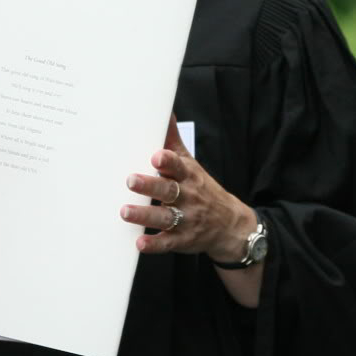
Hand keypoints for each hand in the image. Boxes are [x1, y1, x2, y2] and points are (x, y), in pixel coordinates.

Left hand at [120, 114, 256, 261]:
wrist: (230, 225)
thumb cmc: (201, 188)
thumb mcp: (190, 163)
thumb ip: (172, 142)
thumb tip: (164, 111)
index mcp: (188, 175)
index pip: (178, 166)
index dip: (167, 162)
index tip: (155, 157)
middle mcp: (188, 197)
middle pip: (168, 190)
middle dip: (150, 185)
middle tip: (130, 180)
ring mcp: (186, 219)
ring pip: (165, 217)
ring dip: (145, 215)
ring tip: (125, 212)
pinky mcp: (182, 240)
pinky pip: (168, 243)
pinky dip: (154, 244)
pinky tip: (139, 243)